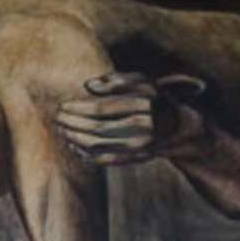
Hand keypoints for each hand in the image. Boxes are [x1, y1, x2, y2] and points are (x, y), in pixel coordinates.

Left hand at [57, 72, 209, 165]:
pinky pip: (108, 160)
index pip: (105, 107)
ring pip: (101, 145)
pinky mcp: (140, 158)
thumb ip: (116, 80)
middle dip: (74, 123)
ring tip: (63, 131)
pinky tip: (75, 147)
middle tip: (58, 119)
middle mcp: (147, 123)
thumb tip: (88, 85)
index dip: (80, 108)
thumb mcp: (143, 83)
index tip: (63, 106)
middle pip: (100, 127)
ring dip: (76, 138)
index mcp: (147, 101)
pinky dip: (88, 155)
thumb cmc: (155, 99)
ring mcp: (144, 144)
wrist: (181, 128)